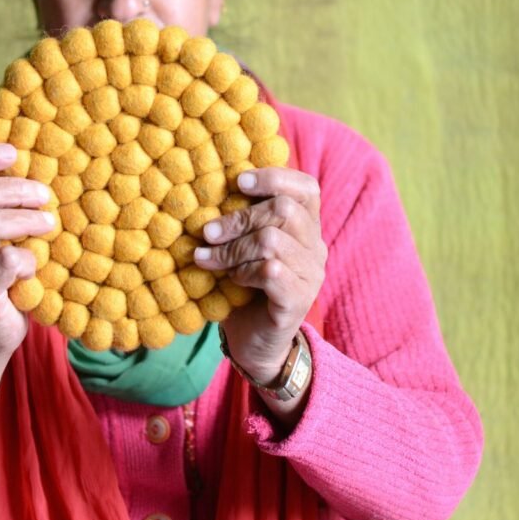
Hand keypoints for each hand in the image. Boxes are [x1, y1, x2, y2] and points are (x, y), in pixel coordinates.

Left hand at [195, 168, 325, 384]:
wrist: (254, 342)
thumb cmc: (243, 285)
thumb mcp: (242, 245)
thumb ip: (239, 218)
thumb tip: (203, 185)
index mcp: (306, 226)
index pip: (306, 187)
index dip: (274, 177)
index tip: (238, 181)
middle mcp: (315, 246)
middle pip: (285, 209)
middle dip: (239, 217)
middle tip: (207, 231)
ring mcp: (311, 274)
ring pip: (272, 240)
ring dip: (232, 248)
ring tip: (207, 258)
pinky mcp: (299, 299)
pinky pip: (270, 271)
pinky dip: (243, 271)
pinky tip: (230, 279)